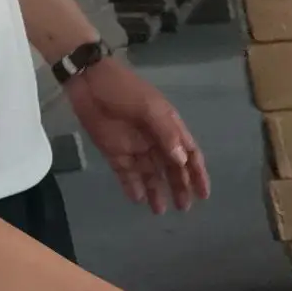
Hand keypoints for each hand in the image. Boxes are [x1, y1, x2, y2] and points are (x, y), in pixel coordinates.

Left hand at [67, 55, 208, 213]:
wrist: (88, 79)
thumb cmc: (123, 89)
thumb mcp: (150, 108)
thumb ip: (166, 134)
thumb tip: (181, 160)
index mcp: (168, 128)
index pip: (189, 155)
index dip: (197, 174)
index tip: (203, 194)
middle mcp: (155, 141)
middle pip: (171, 169)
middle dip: (179, 188)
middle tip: (183, 207)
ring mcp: (135, 148)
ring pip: (150, 175)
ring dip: (156, 192)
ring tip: (159, 211)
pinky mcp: (115, 153)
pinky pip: (126, 174)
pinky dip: (132, 187)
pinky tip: (138, 199)